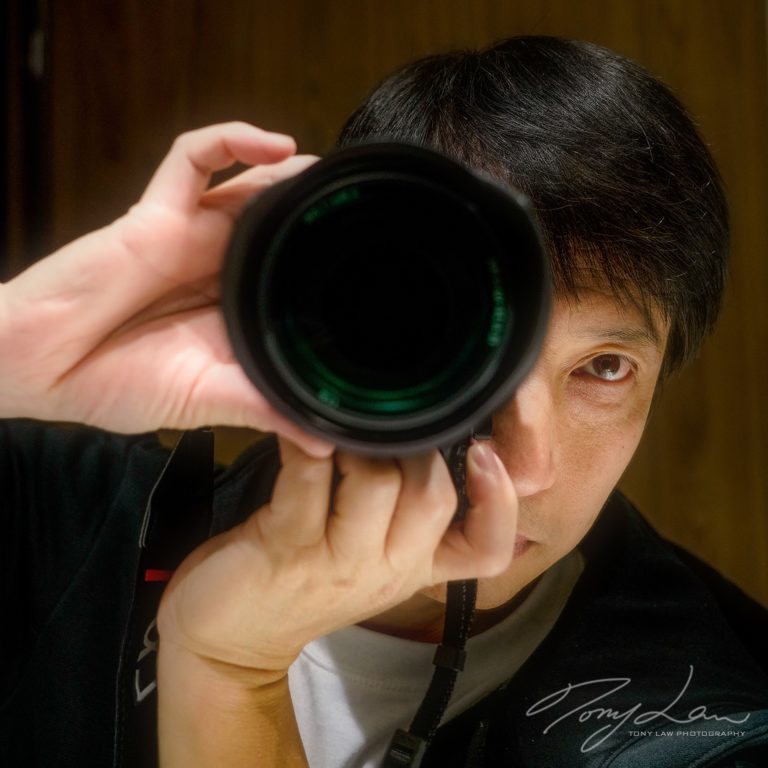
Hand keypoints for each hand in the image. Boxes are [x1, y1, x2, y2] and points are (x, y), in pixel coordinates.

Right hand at [0, 122, 330, 455]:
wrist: (39, 368)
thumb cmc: (115, 385)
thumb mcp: (205, 401)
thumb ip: (263, 410)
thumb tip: (323, 441)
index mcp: (235, 311)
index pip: (293, 276)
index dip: (328, 266)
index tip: (373, 268)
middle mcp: (219, 269)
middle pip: (280, 224)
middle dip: (317, 212)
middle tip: (362, 209)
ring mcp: (190, 237)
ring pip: (250, 184)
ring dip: (291, 173)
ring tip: (331, 175)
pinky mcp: (155, 213)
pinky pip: (193, 159)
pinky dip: (231, 141)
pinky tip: (276, 145)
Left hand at [156, 438, 517, 673]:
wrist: (231, 640)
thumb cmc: (302, 581)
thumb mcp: (368, 558)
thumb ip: (401, 511)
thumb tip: (420, 435)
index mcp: (414, 566)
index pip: (486, 548)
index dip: (500, 502)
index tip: (486, 451)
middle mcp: (387, 567)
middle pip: (433, 498)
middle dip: (417, 448)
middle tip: (387, 425)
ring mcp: (338, 560)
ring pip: (379, 484)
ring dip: (361, 442)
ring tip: (339, 427)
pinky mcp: (287, 546)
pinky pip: (309, 481)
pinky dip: (307, 446)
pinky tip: (297, 428)